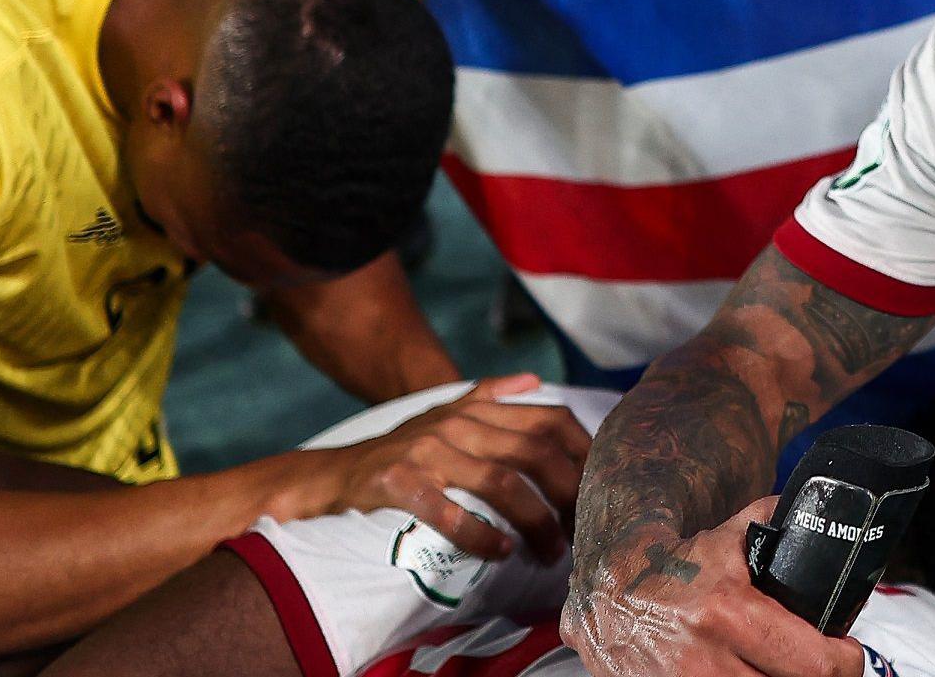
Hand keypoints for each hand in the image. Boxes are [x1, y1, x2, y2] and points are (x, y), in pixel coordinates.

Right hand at [287, 375, 592, 561]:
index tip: (602, 485)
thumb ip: (490, 395)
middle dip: (568, 494)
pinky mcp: (398, 481)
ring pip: (501, 482)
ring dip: (534, 522)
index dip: (584, 451)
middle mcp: (458, 424)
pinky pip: (449, 509)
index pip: (549, 420)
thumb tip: (533, 381)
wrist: (332, 475)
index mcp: (477, 410)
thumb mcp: (443, 414)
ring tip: (550, 552)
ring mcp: (428, 451)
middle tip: (582, 530)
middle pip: (534, 454)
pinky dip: (481, 535)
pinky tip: (501, 552)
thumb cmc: (400, 450)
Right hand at [560, 499, 868, 676]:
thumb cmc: (675, 564)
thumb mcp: (728, 536)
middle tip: (822, 666)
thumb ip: (777, 524)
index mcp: (726, 613)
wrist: (607, 588)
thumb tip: (826, 517)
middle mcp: (703, 661)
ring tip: (787, 669)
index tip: (847, 653)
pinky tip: (749, 675)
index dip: (842, 662)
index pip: (811, 662)